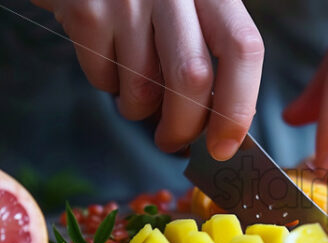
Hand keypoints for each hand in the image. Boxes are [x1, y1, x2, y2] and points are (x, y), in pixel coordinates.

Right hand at [33, 0, 264, 159]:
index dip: (238, 105)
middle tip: (174, 140)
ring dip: (139, 109)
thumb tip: (222, 130)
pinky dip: (109, 87)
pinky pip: (103, 78)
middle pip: (192, 78)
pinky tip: (111, 62)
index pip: (242, 48)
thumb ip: (212, 57)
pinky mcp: (85, 9)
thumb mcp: (191, 11)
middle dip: (184, 126)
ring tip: (136, 89)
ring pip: (143, 88)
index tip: (226, 145)